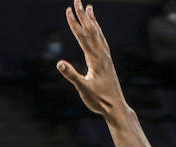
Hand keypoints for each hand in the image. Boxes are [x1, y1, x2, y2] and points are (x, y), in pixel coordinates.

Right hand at [57, 2, 128, 119]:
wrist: (116, 107)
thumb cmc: (99, 101)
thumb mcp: (83, 89)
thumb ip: (72, 76)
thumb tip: (59, 64)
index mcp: (95, 59)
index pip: (82, 36)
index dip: (74, 23)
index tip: (68, 10)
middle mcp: (102, 55)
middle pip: (91, 30)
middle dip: (83, 15)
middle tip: (77, 0)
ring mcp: (106, 58)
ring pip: (99, 34)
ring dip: (93, 20)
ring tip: (89, 8)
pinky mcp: (108, 62)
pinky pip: (102, 42)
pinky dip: (98, 32)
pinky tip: (97, 30)